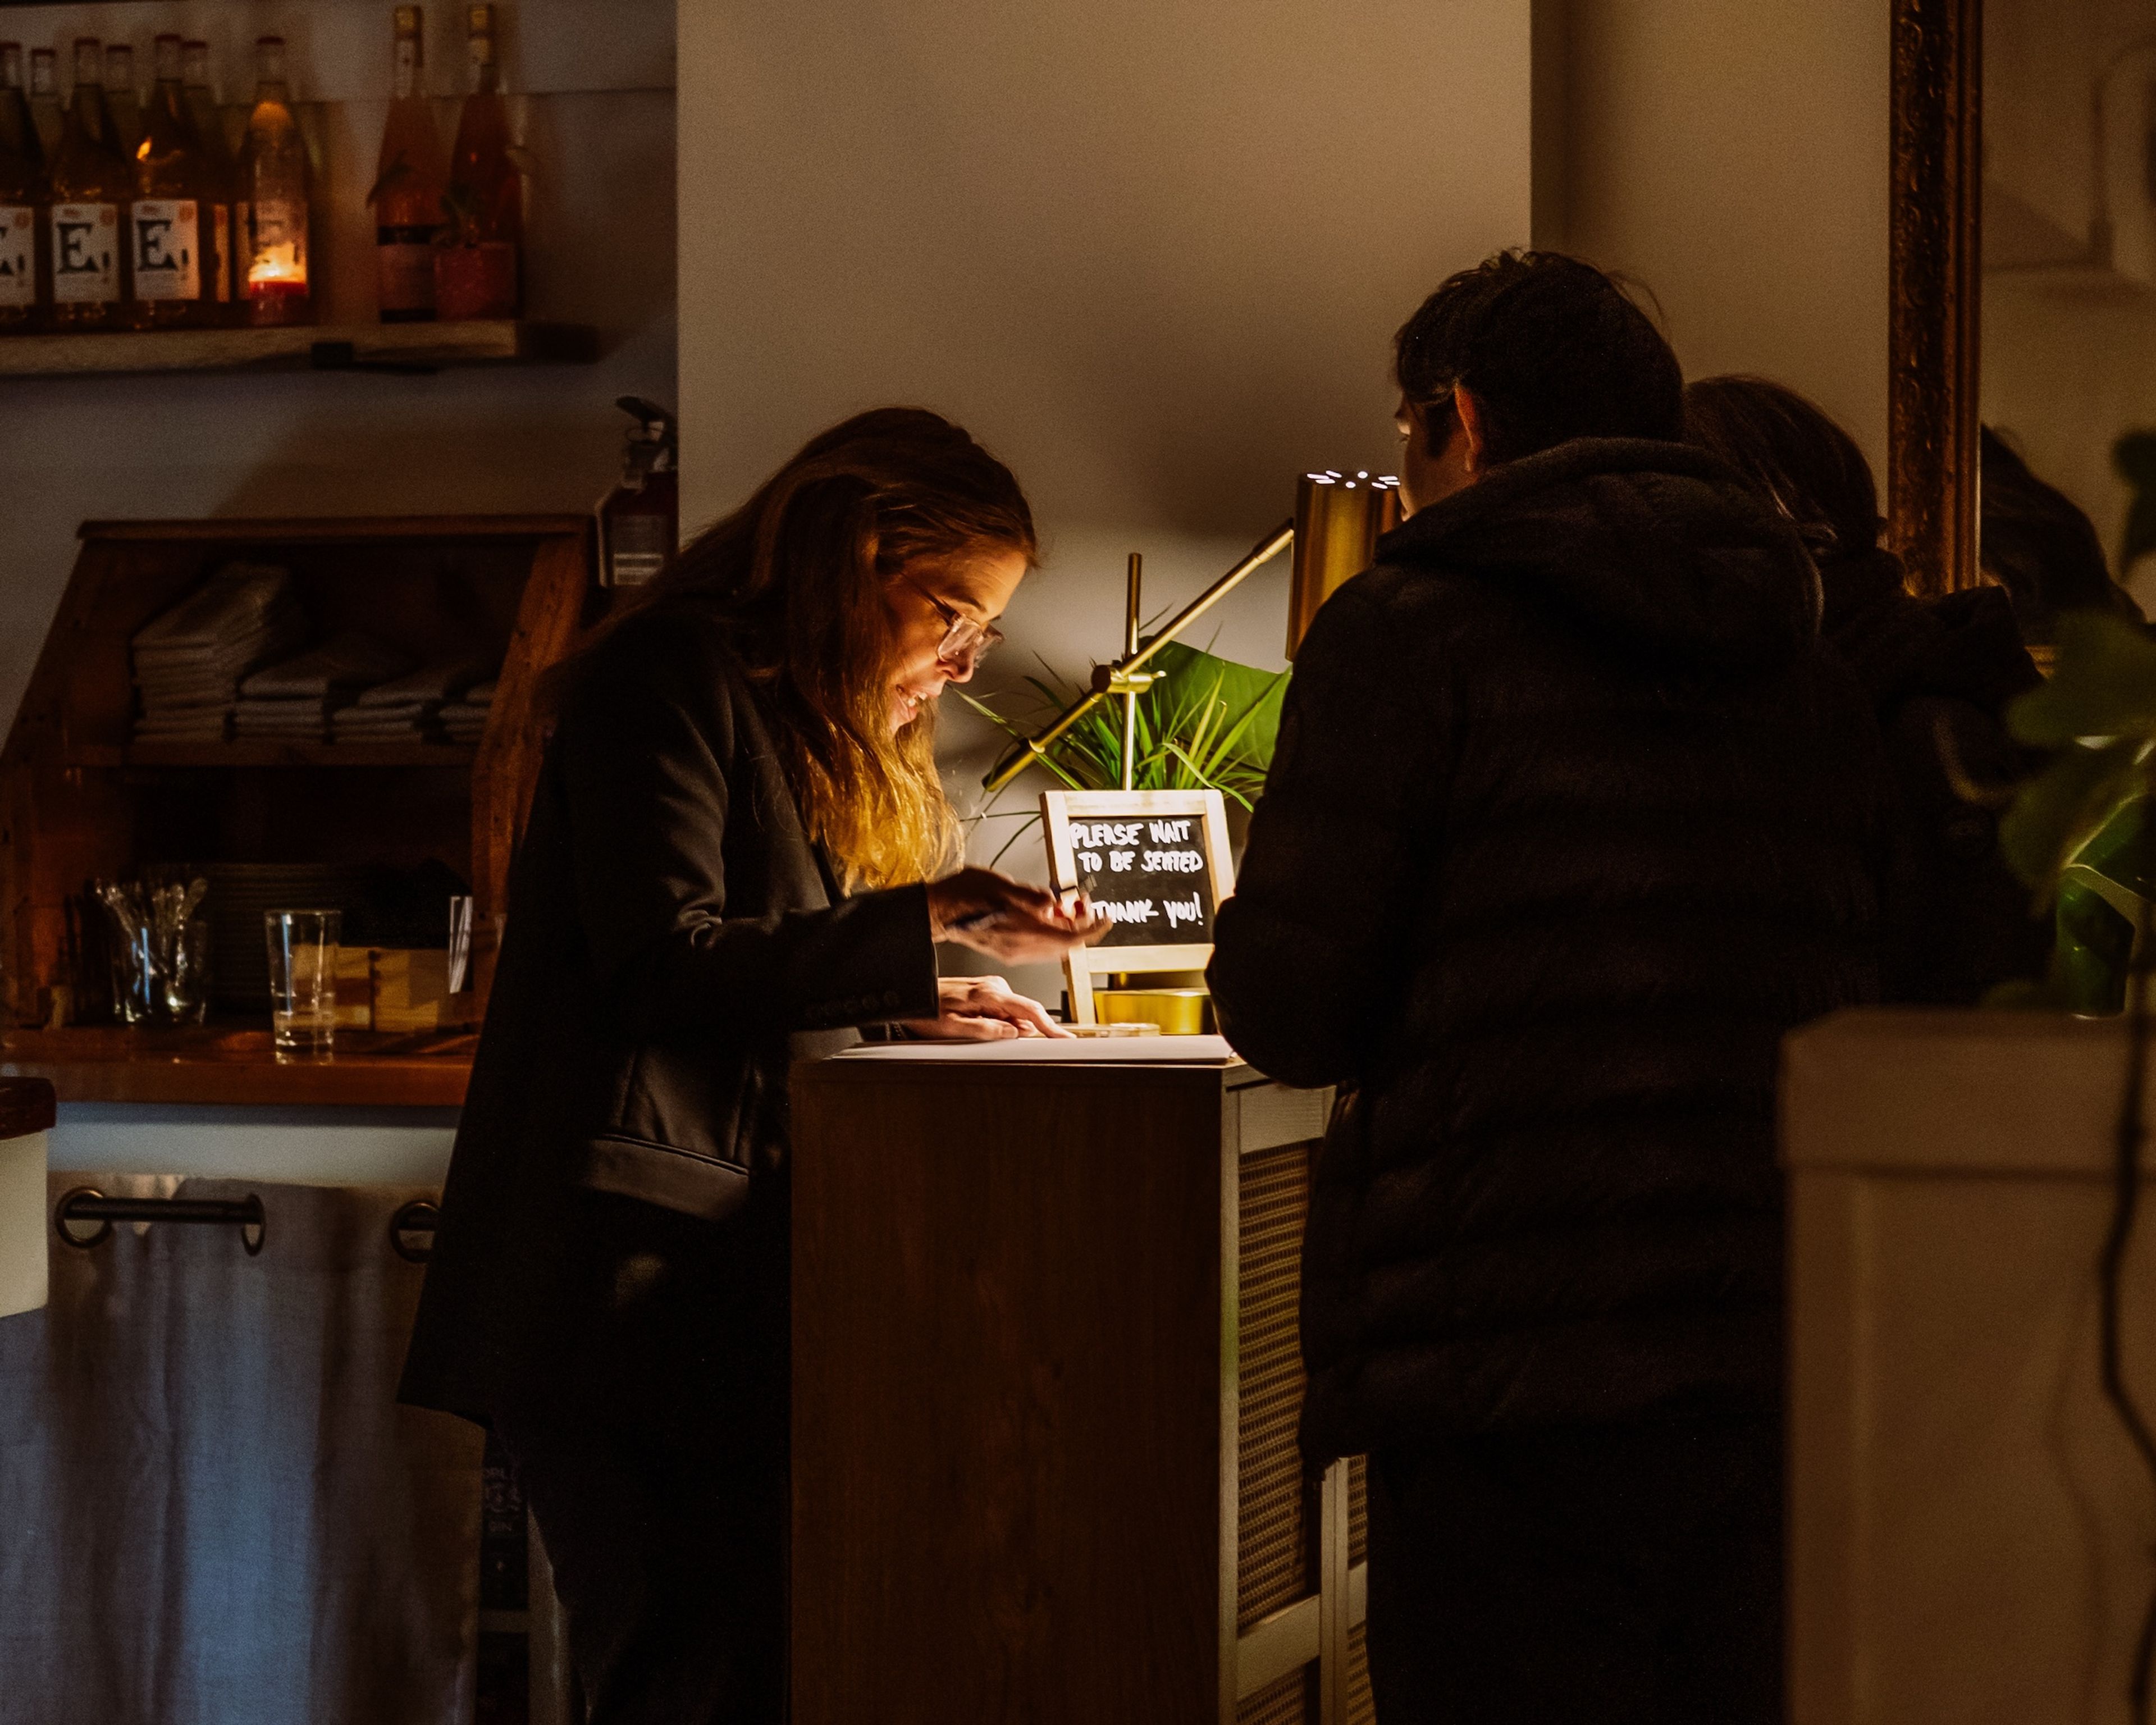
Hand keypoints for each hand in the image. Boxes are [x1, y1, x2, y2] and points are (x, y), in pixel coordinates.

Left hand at [899, 974, 1070, 1040]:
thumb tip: (1014, 1034)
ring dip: (1006, 1028)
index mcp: (988, 993)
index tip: (1065, 1038)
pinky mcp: (989, 992)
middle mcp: (994, 986)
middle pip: (1024, 1014)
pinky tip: (980, 1026)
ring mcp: (992, 988)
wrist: (912, 994)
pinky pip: (1005, 1011)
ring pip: (1014, 1015)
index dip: (1050, 1026)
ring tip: (973, 1029)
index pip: (1029, 1010)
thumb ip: (986, 1031)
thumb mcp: (953, 1028)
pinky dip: (1000, 1023)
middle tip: (991, 1039)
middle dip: (1020, 1031)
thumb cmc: (927, 1009)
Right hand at [925, 866, 1108, 963]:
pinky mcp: (1009, 951)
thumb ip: (1030, 895)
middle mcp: (1021, 947)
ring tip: (1064, 905)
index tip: (1106, 917)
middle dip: (1080, 923)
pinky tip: (1047, 915)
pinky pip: (1042, 946)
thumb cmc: (962, 894)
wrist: (937, 911)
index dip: (1093, 928)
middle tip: (1082, 902)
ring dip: (1066, 927)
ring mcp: (1015, 951)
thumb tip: (1055, 901)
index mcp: (1023, 931)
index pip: (1071, 937)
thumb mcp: (999, 884)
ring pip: (1055, 946)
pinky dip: (1052, 931)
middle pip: (1066, 943)